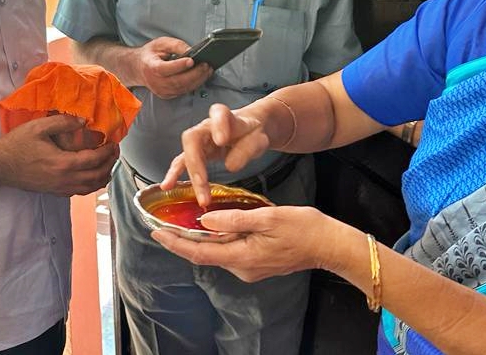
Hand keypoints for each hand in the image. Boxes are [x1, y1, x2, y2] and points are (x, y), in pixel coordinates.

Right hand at [0, 113, 118, 194]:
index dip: (108, 152)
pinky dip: (92, 185)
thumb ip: (63, 122)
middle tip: (115, 152)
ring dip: (104, 176)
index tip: (114, 142)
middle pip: (97, 176)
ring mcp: (60, 188)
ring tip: (109, 164)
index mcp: (63, 164)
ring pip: (90, 188)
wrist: (0, 165)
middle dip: (110, 164)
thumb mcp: (40, 127)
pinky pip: (80, 192)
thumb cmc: (18, 144)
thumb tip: (84, 121)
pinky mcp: (54, 192)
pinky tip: (92, 175)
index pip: (94, 160)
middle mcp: (65, 180)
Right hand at [135, 37, 212, 98]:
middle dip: (195, 74)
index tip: (192, 60)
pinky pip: (182, 91)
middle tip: (206, 65)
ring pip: (182, 88)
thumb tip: (191, 51)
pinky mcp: (166, 95)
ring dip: (197, 80)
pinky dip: (193, 85)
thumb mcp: (161, 43)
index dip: (179, 65)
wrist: (138, 67)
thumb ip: (176, 45)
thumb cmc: (150, 54)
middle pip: (177, 81)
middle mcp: (155, 82)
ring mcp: (160, 91)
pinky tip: (201, 77)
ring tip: (207, 70)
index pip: (165, 69)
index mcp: (150, 67)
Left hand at [152, 205, 328, 282]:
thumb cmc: (302, 228)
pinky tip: (212, 223)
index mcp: (243, 257)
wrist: (329, 245)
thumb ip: (234, 219)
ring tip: (181, 220)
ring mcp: (250, 268)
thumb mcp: (267, 216)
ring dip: (199, 237)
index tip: (156, 232)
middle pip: (205, 253)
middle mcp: (243, 268)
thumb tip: (204, 219)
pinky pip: (230, 250)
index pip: (200, 252)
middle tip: (162, 224)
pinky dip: (217, 237)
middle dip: (182, 240)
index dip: (176, 243)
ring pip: (217, 251)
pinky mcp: (257, 263)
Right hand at [161, 102, 270, 205]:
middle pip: (193, 139)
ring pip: (188, 154)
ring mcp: (199, 140)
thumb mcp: (259, 137)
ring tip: (200, 197)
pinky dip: (175, 174)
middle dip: (196, 162)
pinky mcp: (196, 153)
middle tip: (203, 182)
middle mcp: (206, 126)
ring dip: (192, 176)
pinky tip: (167, 186)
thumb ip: (247, 149)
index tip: (221, 140)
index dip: (218, 126)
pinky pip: (183, 162)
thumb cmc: (252, 131)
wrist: (250, 130)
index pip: (219, 114)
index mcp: (224, 116)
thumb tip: (230, 166)